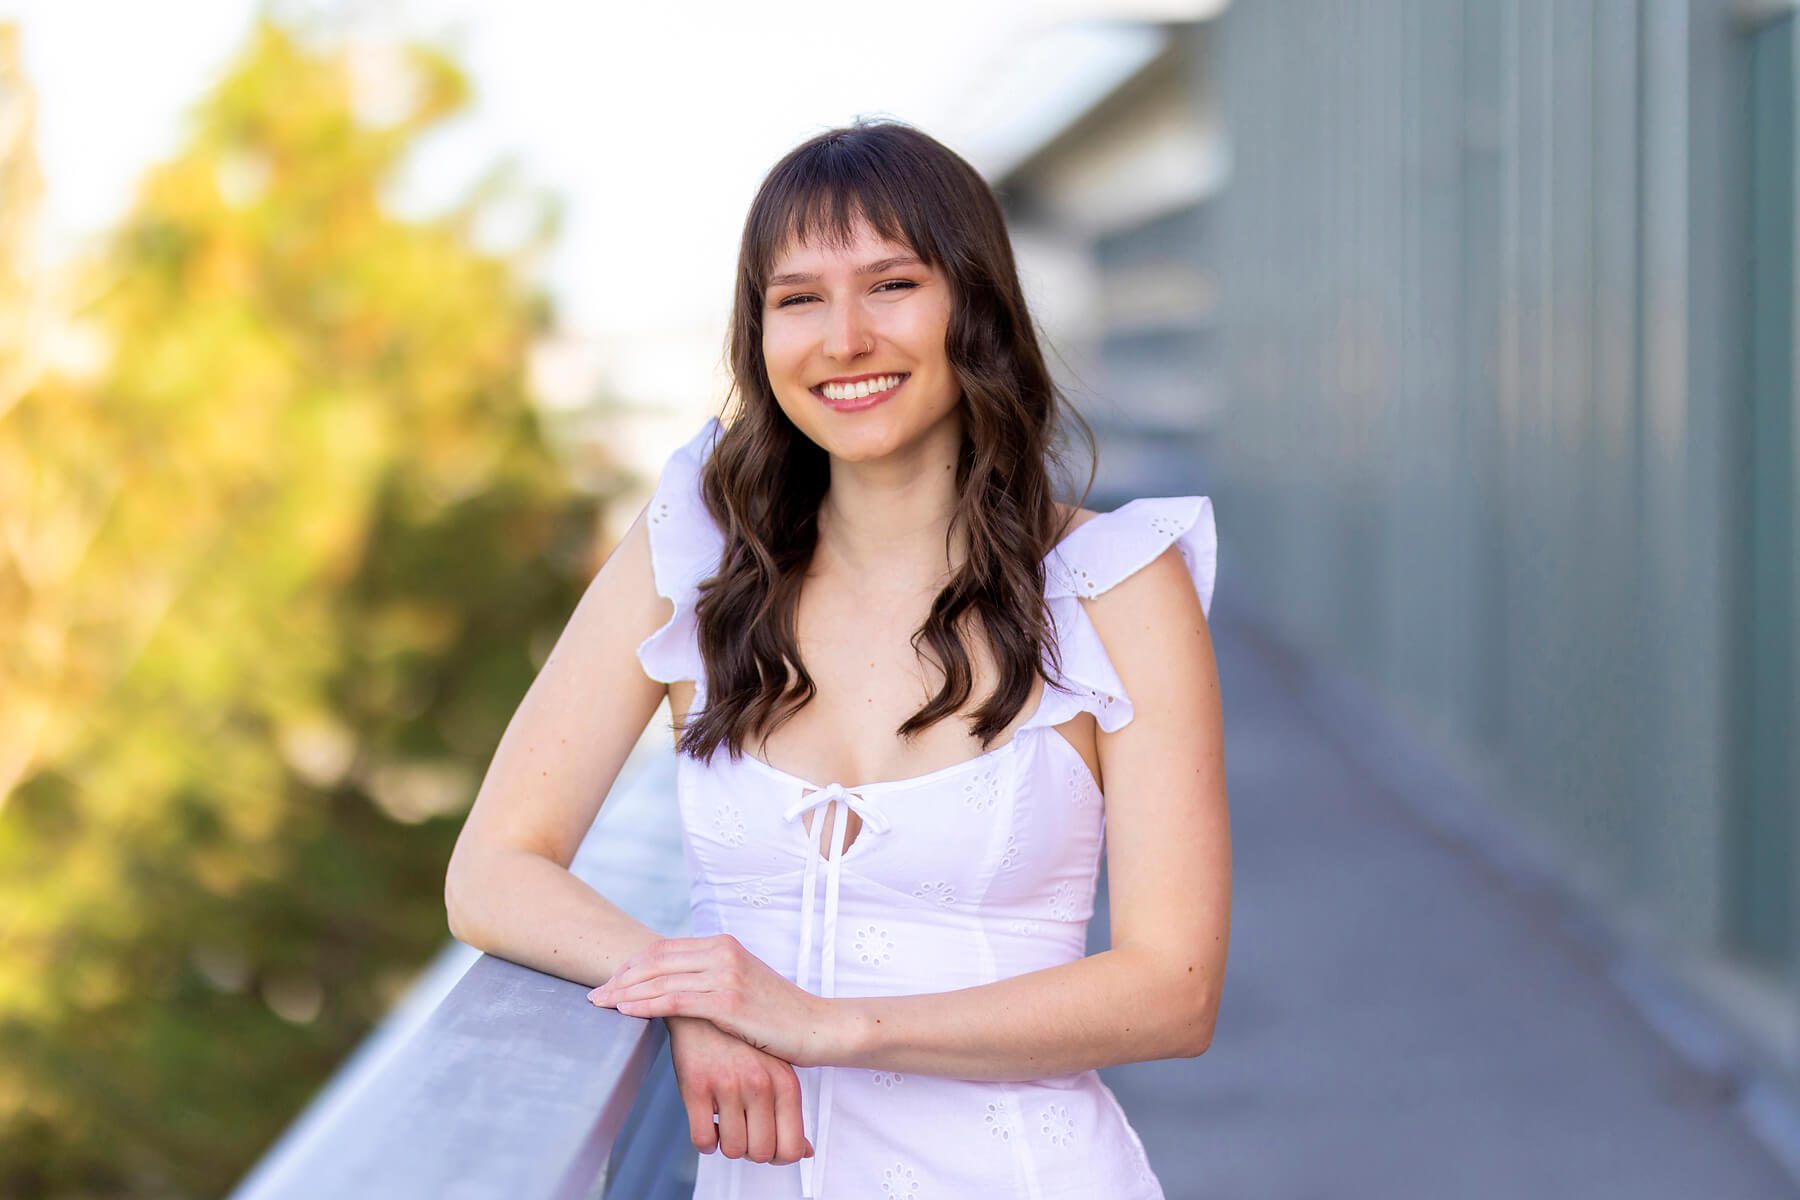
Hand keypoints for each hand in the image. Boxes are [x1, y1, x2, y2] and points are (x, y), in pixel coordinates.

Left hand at [590, 934, 840, 1067]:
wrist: (816, 1027)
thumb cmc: (778, 1014)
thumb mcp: (743, 984)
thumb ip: (712, 977)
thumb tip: (678, 985)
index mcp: (723, 944)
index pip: (664, 948)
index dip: (632, 964)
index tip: (611, 981)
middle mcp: (722, 952)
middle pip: (656, 959)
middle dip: (621, 976)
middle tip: (595, 993)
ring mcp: (725, 974)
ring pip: (660, 978)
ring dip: (624, 991)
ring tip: (600, 1003)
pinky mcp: (728, 1000)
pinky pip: (674, 1000)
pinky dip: (644, 1004)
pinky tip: (624, 1011)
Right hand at [666, 1015, 813, 1165]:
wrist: (704, 1002)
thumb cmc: (742, 1039)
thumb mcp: (777, 1067)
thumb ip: (791, 1110)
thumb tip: (804, 1152)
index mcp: (785, 1081)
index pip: (791, 1148)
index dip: (776, 1156)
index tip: (765, 1144)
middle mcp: (760, 1084)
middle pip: (760, 1154)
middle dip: (750, 1150)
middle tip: (742, 1132)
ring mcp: (728, 1084)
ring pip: (732, 1149)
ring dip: (727, 1143)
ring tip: (725, 1123)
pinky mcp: (697, 1085)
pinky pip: (702, 1139)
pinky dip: (704, 1141)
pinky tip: (708, 1124)